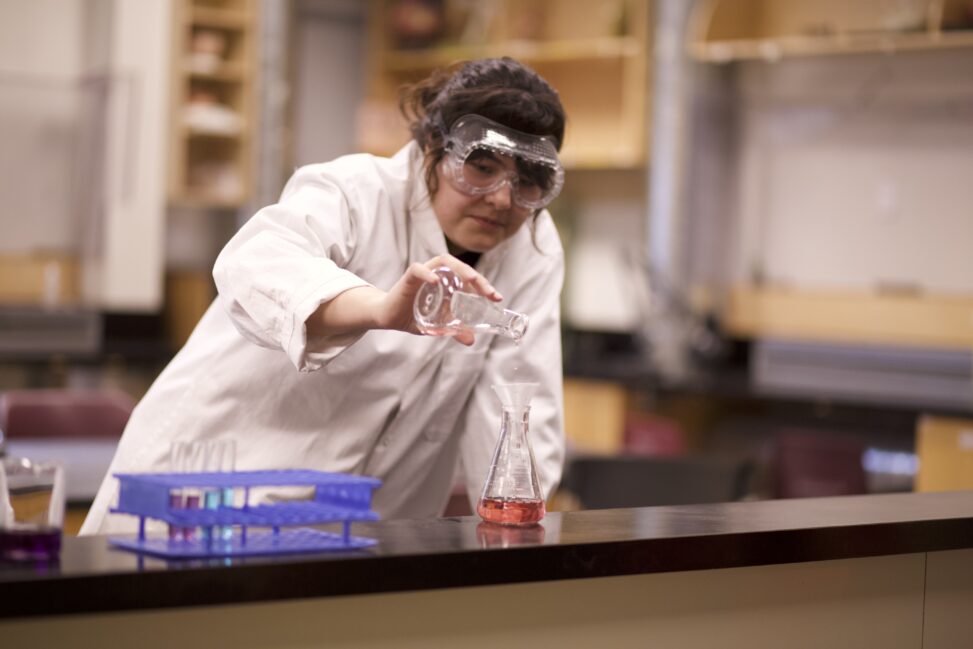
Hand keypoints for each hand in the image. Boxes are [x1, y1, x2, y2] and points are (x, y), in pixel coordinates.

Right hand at [376, 254, 502, 345]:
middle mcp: (438, 274)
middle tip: (489, 293)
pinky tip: (436, 282)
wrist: (388, 317)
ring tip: (472, 279)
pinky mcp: (408, 278)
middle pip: (461, 267)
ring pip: (444, 261)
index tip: (496, 298)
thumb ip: (455, 330)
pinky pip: (418, 270)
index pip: (470, 278)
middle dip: (478, 278)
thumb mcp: (438, 325)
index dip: (484, 286)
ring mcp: (424, 274)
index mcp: (448, 283)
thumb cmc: (414, 316)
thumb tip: (472, 341)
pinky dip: (428, 274)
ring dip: (460, 269)